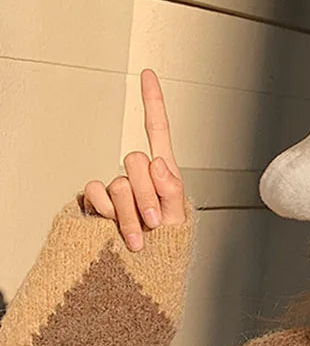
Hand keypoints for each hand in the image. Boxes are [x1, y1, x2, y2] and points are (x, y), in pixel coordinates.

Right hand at [81, 69, 185, 251]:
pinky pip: (96, 193)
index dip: (152, 102)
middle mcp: (137, 175)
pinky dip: (108, 213)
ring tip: (139, 238)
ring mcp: (115, 187)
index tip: (148, 73)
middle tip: (155, 222)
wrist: (145, 272)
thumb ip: (173, 190)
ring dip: (130, 213)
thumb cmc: (166, 247)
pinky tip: (114, 229)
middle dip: (148, 194)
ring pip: (118, 183)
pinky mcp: (95, 201)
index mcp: (164, 173)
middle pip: (136, 161)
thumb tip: (159, 162)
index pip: (157, 130)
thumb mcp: (178, 219)